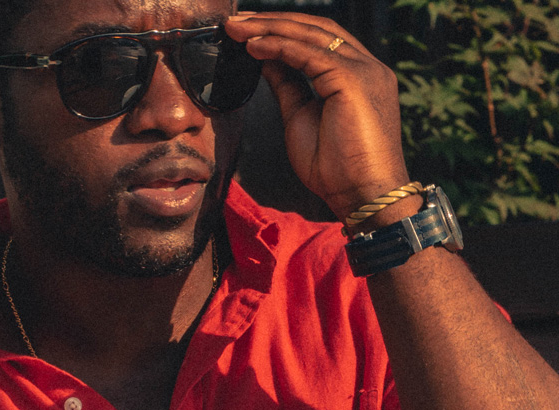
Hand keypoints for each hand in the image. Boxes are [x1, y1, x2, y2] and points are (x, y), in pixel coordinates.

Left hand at [225, 13, 409, 222]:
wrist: (363, 197)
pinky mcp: (353, 79)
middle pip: (315, 29)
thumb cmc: (337, 170)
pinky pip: (309, 55)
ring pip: (311, 35)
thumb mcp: (301, 119)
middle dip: (271, 22)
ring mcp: (363, 70)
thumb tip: (265, 59)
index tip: (246, 33)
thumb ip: (288, 86)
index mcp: (358, 75)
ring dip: (270, 29)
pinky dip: (279, 46)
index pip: (318, 39)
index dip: (282, 31)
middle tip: (233, 24)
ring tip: (236, 30)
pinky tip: (253, 46)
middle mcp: (366, 66)